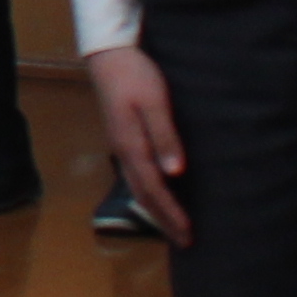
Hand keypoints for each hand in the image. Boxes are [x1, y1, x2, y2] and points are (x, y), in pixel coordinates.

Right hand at [86, 44, 192, 247]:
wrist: (109, 55)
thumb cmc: (135, 75)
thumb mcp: (154, 102)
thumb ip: (165, 136)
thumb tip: (175, 173)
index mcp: (131, 146)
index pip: (153, 189)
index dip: (171, 213)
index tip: (188, 234)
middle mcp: (123, 151)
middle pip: (143, 195)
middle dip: (163, 219)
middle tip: (184, 242)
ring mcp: (121, 145)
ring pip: (138, 186)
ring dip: (156, 209)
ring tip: (173, 225)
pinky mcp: (124, 137)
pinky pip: (137, 175)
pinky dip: (151, 192)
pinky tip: (161, 192)